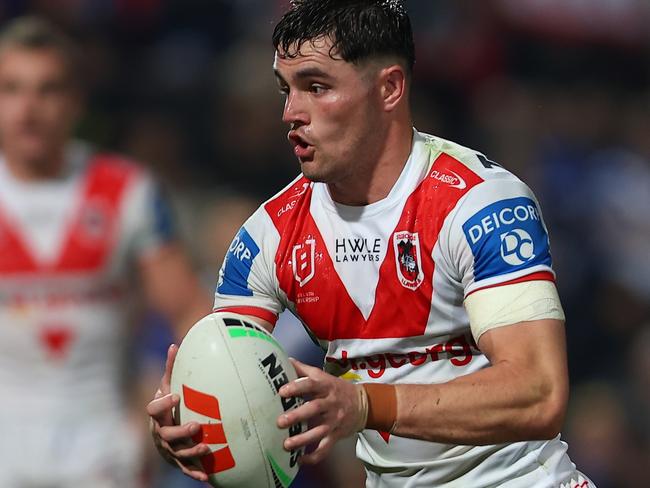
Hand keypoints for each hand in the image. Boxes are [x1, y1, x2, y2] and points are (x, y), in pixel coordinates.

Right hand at [146, 344, 209, 481]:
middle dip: (180, 432)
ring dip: (192, 453)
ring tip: (207, 447)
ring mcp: (169, 449)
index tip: (175, 395)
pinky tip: (208, 477)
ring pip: (178, 454)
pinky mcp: (179, 462)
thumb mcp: (168, 387)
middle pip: (167, 435)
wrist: (165, 430)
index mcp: (158, 415)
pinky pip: (187, 469)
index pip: (154, 410)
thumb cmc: (169, 404)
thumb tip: (175, 344)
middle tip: (196, 426)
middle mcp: (161, 433)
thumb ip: (171, 369)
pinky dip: (196, 473)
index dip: (162, 404)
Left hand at [277, 358, 364, 464]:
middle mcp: (330, 404)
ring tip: (286, 445)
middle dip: (297, 416)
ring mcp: (334, 421)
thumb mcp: (324, 376)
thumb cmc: (337, 389)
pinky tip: (300, 460)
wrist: (364, 404)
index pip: (311, 385)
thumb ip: (304, 370)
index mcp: (326, 387)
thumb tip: (285, 360)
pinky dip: (313, 457)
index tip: (282, 391)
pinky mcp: (336, 435)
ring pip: (319, 432)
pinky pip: (325, 448)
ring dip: (302, 440)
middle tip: (280, 422)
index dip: (297, 387)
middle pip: (314, 409)